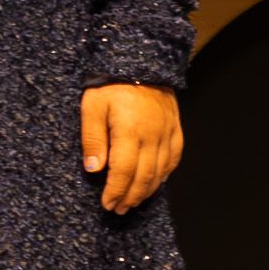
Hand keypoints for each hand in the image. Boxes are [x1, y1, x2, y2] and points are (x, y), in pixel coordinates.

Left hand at [82, 83, 183, 212]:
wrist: (142, 60)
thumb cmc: (110, 83)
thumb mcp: (92, 106)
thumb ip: (93, 138)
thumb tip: (94, 169)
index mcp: (130, 131)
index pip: (125, 171)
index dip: (116, 191)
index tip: (107, 204)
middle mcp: (153, 136)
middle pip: (144, 177)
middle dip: (130, 197)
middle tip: (118, 209)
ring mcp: (168, 133)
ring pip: (161, 172)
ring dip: (146, 191)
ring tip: (132, 202)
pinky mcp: (176, 129)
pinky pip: (173, 159)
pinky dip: (164, 175)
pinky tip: (154, 183)